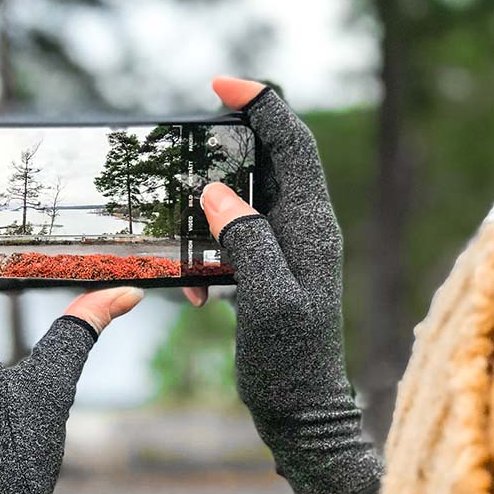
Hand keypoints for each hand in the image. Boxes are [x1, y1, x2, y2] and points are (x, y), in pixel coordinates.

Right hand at [194, 77, 381, 493]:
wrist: (300, 409)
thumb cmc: (289, 362)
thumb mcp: (266, 301)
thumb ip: (247, 240)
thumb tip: (216, 191)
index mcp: (310, 224)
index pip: (292, 144)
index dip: (261, 105)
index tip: (219, 84)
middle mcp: (304, 226)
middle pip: (273, 158)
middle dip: (234, 137)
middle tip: (190, 134)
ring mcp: (288, 246)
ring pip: (251, 194)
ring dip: (215, 196)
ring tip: (182, 208)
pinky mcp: (271, 266)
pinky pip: (238, 233)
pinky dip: (211, 242)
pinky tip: (196, 284)